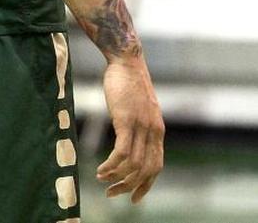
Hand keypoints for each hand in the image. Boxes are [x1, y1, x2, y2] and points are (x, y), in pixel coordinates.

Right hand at [97, 54, 164, 202]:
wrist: (126, 60)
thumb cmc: (127, 81)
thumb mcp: (137, 107)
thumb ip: (137, 124)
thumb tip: (127, 135)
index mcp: (157, 131)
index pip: (156, 166)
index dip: (145, 184)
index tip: (133, 197)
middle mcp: (153, 132)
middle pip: (146, 170)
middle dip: (129, 186)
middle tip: (112, 193)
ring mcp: (141, 127)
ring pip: (133, 165)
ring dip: (117, 177)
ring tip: (102, 180)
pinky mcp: (127, 121)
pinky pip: (122, 152)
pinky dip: (112, 165)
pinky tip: (101, 169)